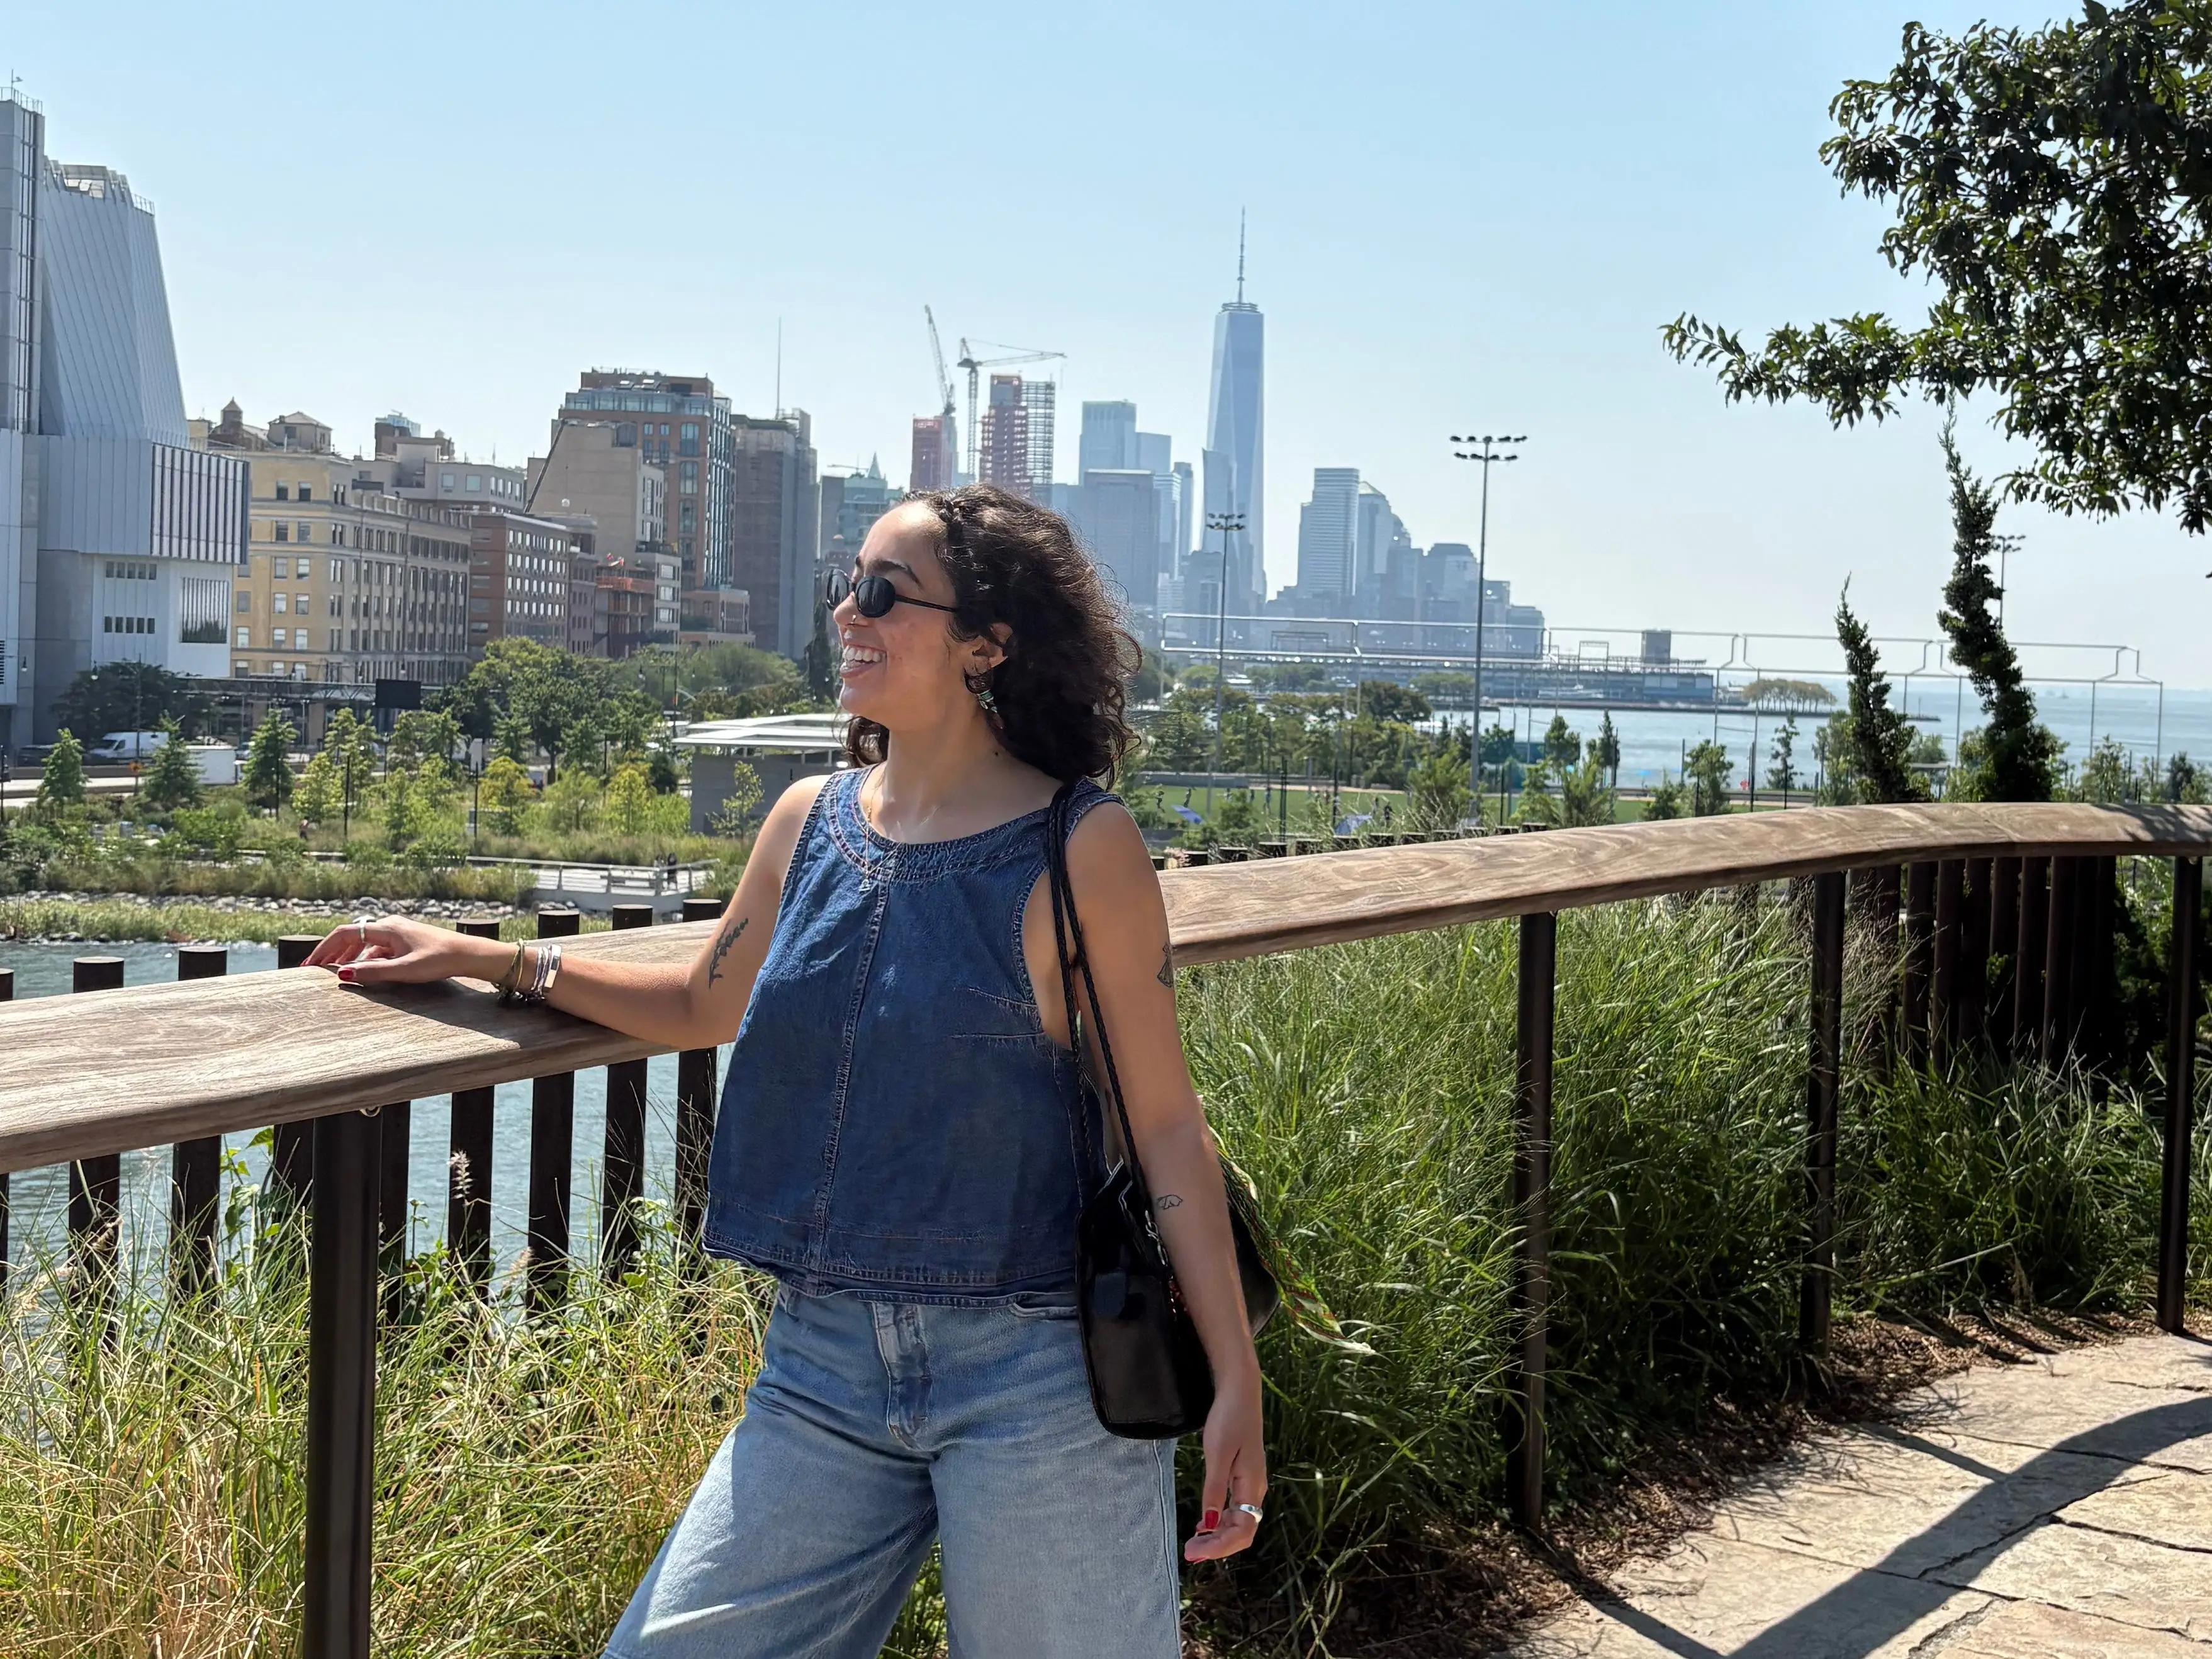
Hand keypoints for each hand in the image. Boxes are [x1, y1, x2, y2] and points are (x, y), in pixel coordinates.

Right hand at [302, 915, 512, 987]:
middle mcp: (390, 926)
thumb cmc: (439, 960)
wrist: (468, 954)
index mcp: (386, 928)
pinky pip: (378, 949)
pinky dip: (365, 959)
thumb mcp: (404, 970)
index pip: (345, 933)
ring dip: (347, 956)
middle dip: (332, 952)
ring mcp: (398, 933)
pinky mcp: (406, 942)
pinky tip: (361, 971)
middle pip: (352, 936)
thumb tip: (342, 975)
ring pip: (365, 943)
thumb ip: (373, 972)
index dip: (325, 947)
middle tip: (313, 968)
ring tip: (332, 971)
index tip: (310, 963)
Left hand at [1184, 1364, 1265, 1562]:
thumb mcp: (1217, 1455)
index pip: (1242, 1531)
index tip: (1194, 1552)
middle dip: (1218, 1546)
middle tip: (1190, 1552)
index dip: (1220, 1547)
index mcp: (1252, 1486)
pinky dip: (1221, 1521)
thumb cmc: (1229, 1418)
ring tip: (1194, 1543)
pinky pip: (1236, 1508)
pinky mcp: (1244, 1475)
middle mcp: (1255, 1489)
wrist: (1240, 1390)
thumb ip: (1214, 1491)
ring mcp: (1251, 1482)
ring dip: (1218, 1536)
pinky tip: (1206, 1524)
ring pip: (1239, 1521)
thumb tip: (1211, 1525)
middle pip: (1242, 1531)